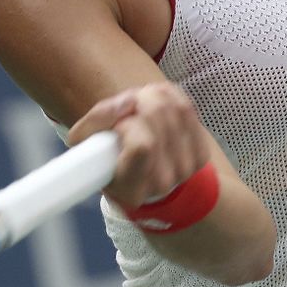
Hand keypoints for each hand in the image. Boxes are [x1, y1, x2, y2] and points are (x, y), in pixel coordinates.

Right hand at [66, 82, 212, 209]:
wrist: (141, 170)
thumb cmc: (106, 155)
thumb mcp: (85, 140)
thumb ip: (97, 120)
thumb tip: (129, 102)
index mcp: (129, 189)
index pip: (143, 146)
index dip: (127, 124)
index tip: (118, 125)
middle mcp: (161, 185)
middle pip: (159, 118)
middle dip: (139, 102)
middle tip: (129, 109)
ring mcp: (186, 170)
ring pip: (176, 109)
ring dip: (155, 97)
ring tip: (141, 106)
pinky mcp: (201, 155)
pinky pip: (189, 108)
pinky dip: (171, 97)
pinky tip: (158, 105)